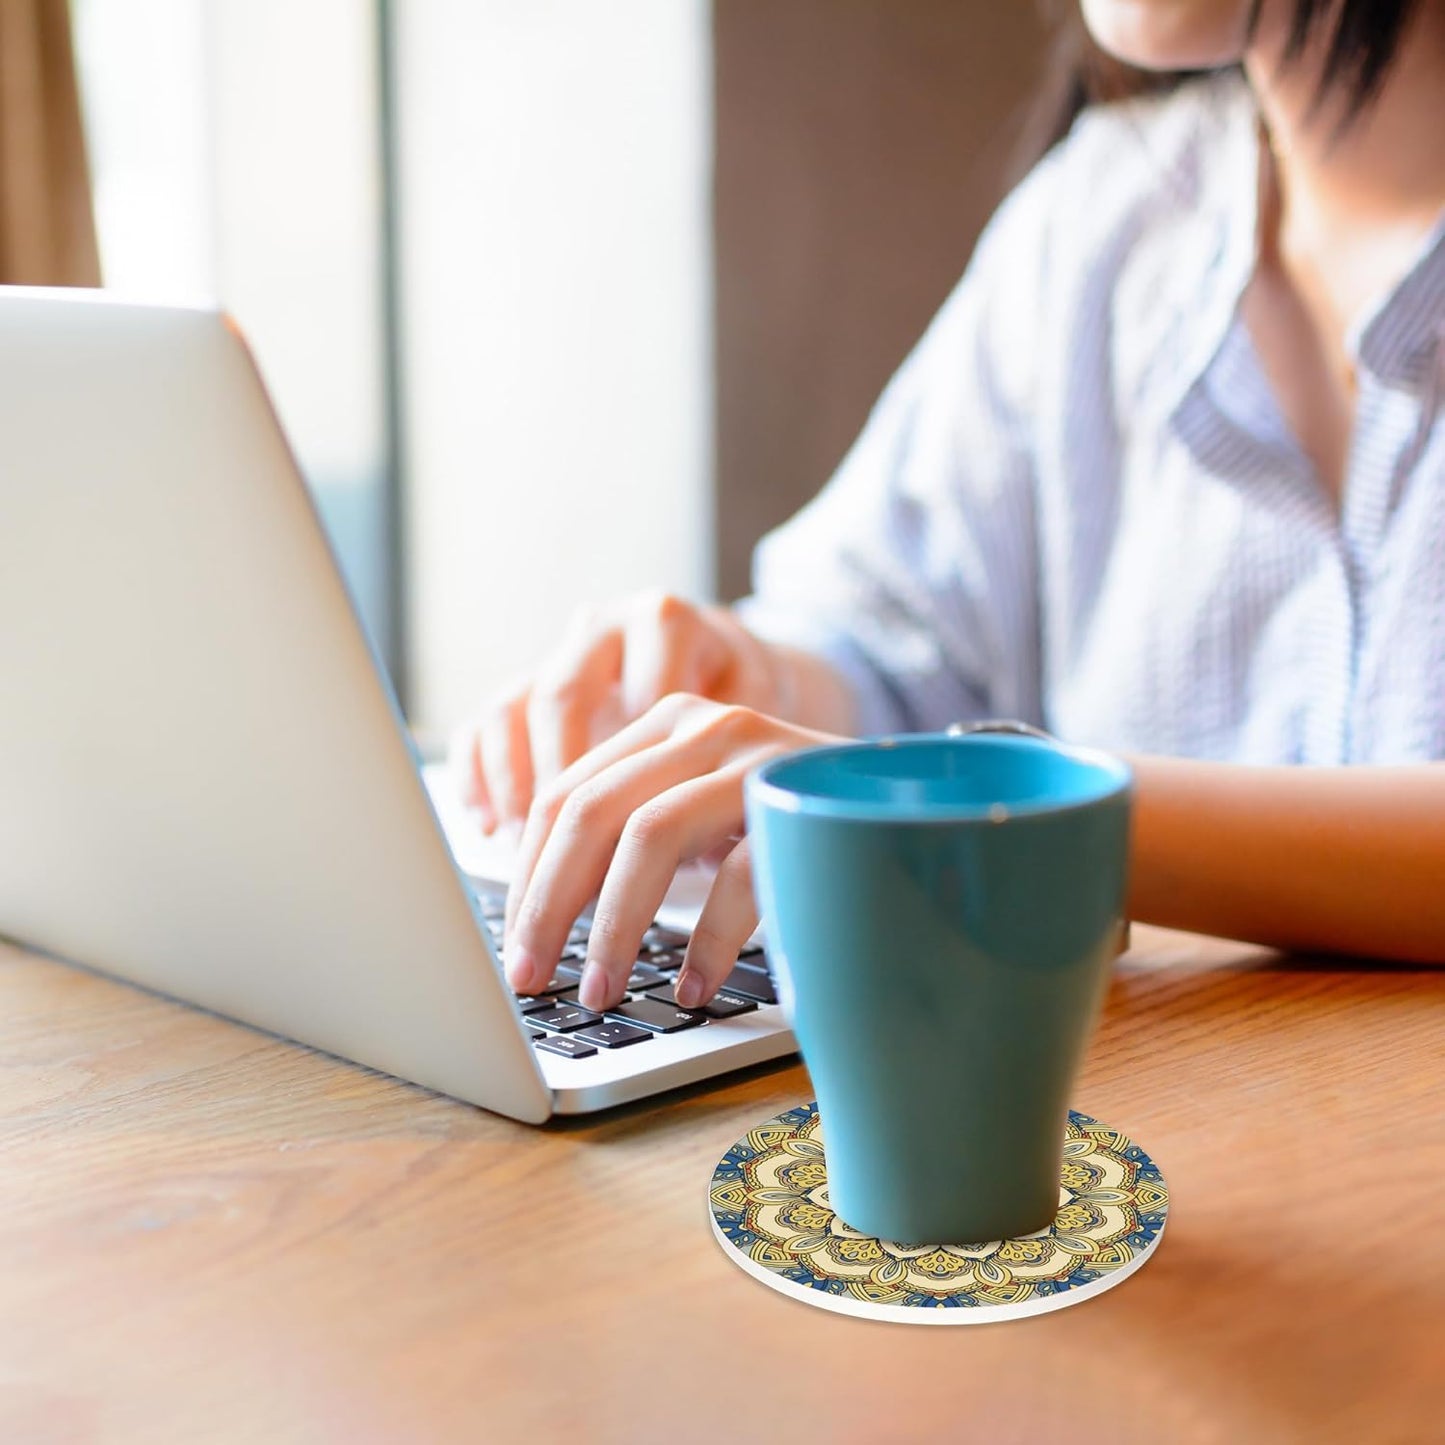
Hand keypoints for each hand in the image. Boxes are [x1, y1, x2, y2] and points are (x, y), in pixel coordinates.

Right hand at [449, 591, 788, 833]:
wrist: (731, 671)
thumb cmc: (750, 703)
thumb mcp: (763, 715)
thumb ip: (739, 751)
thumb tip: (705, 838)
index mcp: (667, 622)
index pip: (638, 692)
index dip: (635, 767)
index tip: (637, 838)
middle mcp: (604, 626)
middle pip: (562, 696)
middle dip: (560, 781)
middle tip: (567, 850)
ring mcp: (557, 653)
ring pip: (513, 707)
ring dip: (513, 784)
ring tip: (524, 849)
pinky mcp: (528, 683)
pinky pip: (483, 723)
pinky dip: (478, 776)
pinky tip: (489, 828)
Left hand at [502, 693, 840, 1011]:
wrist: (905, 791)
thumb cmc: (786, 815)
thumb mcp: (703, 808)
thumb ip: (637, 830)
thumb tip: (548, 914)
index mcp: (663, 724)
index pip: (565, 794)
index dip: (528, 876)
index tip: (514, 946)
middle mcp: (702, 724)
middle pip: (591, 811)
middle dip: (550, 903)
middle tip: (532, 977)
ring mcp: (753, 754)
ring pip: (649, 836)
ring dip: (614, 926)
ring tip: (600, 990)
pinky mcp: (800, 796)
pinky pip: (736, 874)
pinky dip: (707, 940)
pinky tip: (693, 985)